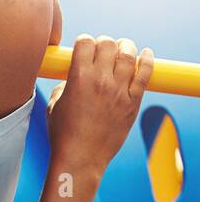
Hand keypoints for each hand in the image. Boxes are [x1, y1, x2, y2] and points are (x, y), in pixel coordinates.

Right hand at [46, 35, 153, 175]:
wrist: (80, 159)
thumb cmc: (63, 135)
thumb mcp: (54, 105)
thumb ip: (64, 85)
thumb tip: (72, 76)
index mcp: (79, 78)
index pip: (86, 42)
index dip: (84, 42)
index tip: (84, 48)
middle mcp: (101, 81)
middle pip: (108, 44)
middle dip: (104, 43)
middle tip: (103, 51)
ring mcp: (119, 91)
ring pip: (129, 54)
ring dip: (125, 47)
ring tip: (122, 50)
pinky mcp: (133, 102)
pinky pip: (145, 73)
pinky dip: (147, 60)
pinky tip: (146, 54)